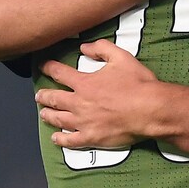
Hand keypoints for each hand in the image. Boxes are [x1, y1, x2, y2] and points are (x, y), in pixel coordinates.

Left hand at [36, 40, 159, 148]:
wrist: (149, 109)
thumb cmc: (138, 84)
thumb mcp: (121, 57)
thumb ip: (101, 49)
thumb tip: (84, 47)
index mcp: (85, 83)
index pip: (60, 73)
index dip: (49, 68)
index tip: (42, 66)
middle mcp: (79, 103)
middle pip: (54, 99)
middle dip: (44, 96)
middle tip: (39, 95)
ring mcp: (83, 122)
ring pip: (59, 119)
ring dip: (49, 115)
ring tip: (43, 114)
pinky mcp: (91, 137)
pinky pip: (71, 140)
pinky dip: (61, 139)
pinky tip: (56, 137)